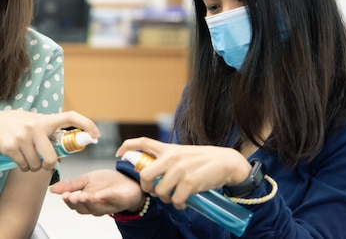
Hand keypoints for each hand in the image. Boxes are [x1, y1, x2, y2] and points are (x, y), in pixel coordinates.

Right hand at [0, 110, 99, 172]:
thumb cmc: (18, 125)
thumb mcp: (35, 123)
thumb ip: (49, 132)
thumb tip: (66, 150)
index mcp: (45, 119)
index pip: (70, 117)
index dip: (86, 124)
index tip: (96, 135)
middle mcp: (35, 127)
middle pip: (51, 158)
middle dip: (48, 165)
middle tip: (44, 163)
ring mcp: (23, 137)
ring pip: (36, 165)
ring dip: (33, 167)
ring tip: (28, 157)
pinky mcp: (12, 147)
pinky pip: (24, 166)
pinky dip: (23, 167)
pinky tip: (18, 158)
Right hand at [50, 169, 145, 215]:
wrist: (128, 181)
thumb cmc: (107, 183)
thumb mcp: (86, 180)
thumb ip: (70, 185)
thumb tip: (52, 189)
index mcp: (86, 201)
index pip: (74, 205)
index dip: (69, 201)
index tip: (64, 194)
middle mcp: (97, 206)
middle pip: (85, 208)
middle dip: (78, 202)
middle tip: (72, 196)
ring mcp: (109, 205)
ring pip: (97, 207)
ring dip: (90, 201)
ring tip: (83, 195)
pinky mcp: (121, 201)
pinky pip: (113, 200)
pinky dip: (106, 197)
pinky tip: (100, 194)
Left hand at [117, 137, 250, 208]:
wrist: (226, 162)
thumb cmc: (203, 160)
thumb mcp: (182, 154)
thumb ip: (168, 160)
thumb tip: (153, 175)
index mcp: (168, 149)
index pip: (143, 142)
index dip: (127, 146)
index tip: (119, 153)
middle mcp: (171, 157)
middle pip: (145, 175)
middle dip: (147, 187)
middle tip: (155, 190)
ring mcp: (180, 170)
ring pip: (160, 191)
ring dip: (166, 198)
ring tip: (174, 196)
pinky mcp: (189, 182)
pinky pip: (175, 200)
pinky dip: (178, 204)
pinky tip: (183, 202)